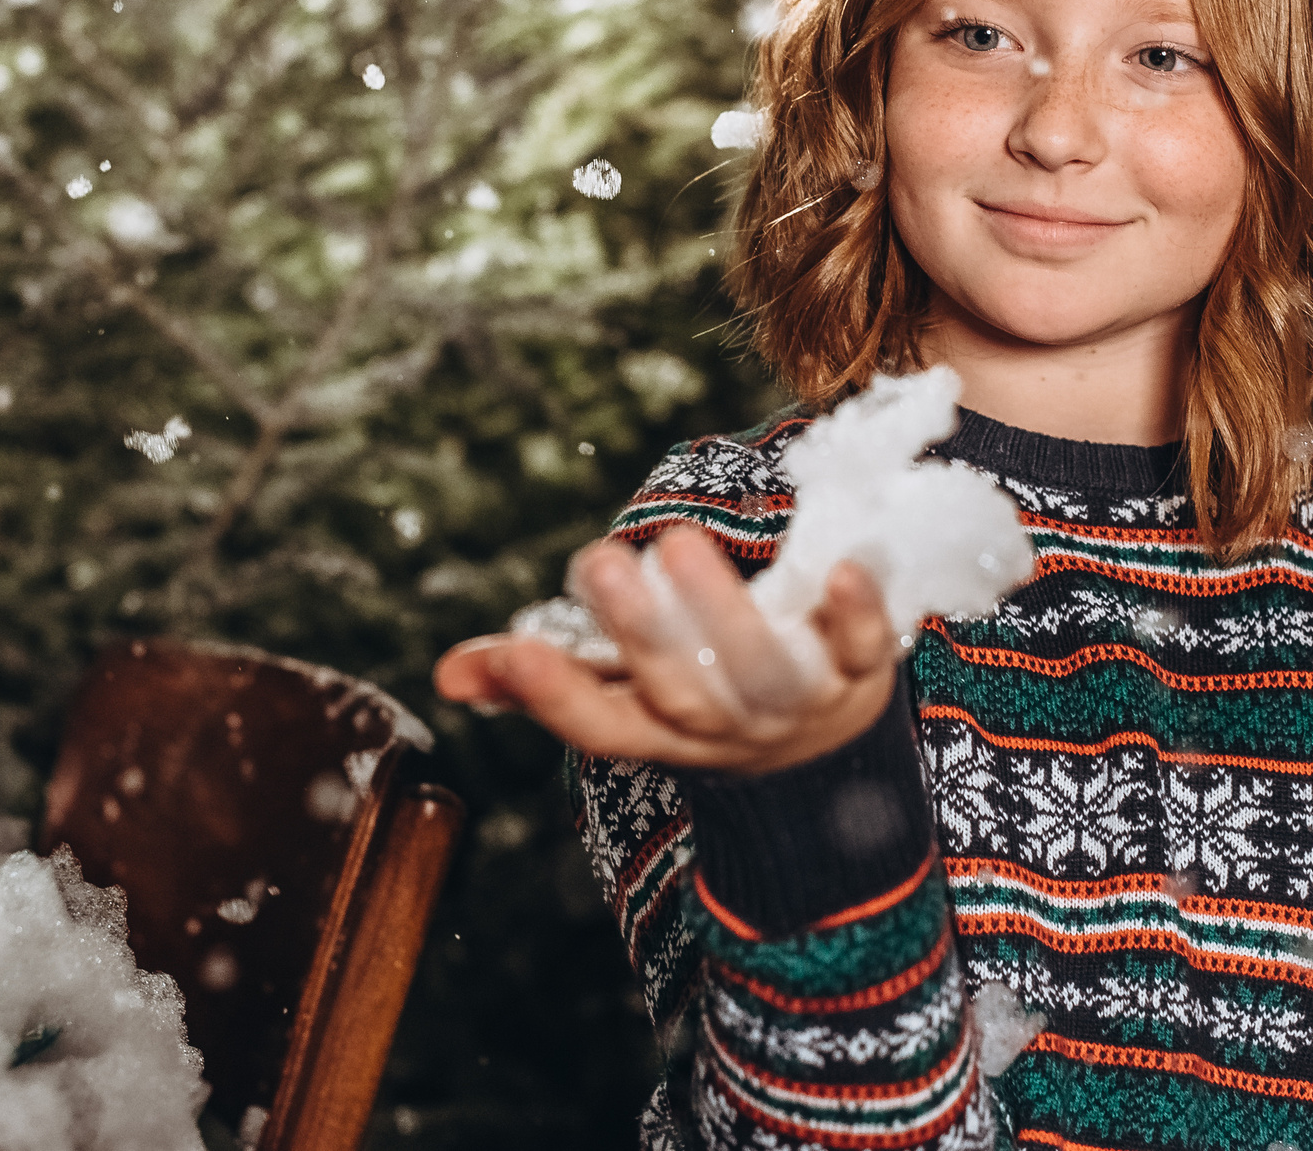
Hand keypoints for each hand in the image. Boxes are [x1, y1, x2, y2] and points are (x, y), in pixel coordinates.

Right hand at [433, 525, 900, 775]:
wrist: (826, 767)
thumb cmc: (701, 705)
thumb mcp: (624, 701)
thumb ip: (538, 680)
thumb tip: (449, 675)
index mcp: (658, 731)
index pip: (597, 725)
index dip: (553, 694)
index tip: (510, 650)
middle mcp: (725, 728)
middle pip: (679, 693)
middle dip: (639, 634)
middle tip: (598, 563)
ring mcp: (797, 706)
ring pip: (761, 672)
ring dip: (722, 613)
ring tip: (676, 544)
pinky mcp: (862, 676)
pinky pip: (863, 650)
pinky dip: (854, 612)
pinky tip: (842, 568)